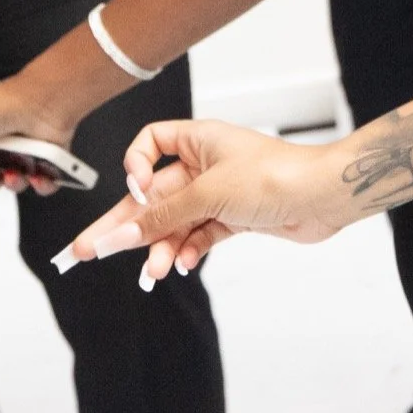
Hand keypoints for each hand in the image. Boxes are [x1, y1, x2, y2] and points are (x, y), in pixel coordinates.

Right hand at [0, 80, 81, 194]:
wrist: (43, 102)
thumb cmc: (0, 105)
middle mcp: (0, 141)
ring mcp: (25, 150)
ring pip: (14, 182)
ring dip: (11, 184)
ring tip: (12, 173)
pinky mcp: (48, 158)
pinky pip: (44, 183)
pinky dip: (40, 184)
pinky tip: (35, 174)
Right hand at [57, 119, 350, 286]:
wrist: (324, 196)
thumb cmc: (274, 176)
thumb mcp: (207, 195)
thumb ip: (161, 217)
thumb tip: (118, 236)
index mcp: (199, 141)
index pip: (150, 144)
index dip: (135, 167)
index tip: (136, 191)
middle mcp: (207, 165)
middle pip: (154, 195)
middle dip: (124, 224)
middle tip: (88, 251)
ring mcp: (221, 193)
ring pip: (175, 221)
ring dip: (160, 246)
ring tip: (152, 272)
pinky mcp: (235, 218)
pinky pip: (198, 235)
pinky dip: (188, 250)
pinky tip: (180, 264)